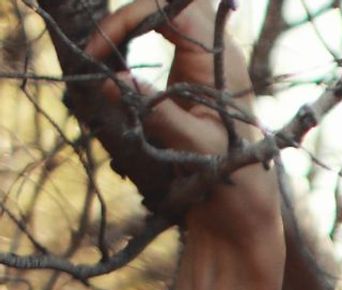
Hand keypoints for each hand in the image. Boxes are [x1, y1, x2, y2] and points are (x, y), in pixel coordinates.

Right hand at [86, 0, 282, 289]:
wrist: (244, 215)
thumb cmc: (232, 184)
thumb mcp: (195, 150)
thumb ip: (157, 113)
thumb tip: (111, 80)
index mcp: (223, 63)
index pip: (170, 9)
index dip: (128, 19)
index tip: (97, 54)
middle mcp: (216, 55)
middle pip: (169, 4)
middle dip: (128, 17)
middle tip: (96, 48)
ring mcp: (204, 63)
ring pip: (161, 18)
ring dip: (125, 30)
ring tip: (98, 60)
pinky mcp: (190, 78)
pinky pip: (158, 41)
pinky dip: (129, 47)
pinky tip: (110, 71)